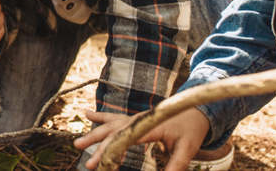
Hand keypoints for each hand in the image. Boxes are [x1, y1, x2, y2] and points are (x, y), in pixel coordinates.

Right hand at [76, 108, 209, 170]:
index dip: (111, 151)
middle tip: (87, 163)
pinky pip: (115, 118)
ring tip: (78, 144)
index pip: (125, 139)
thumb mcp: (188, 148)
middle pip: (113, 133)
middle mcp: (138, 119)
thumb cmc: (192, 128)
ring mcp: (135, 118)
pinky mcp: (135, 119)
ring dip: (94, 134)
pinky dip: (102, 117)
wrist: (197, 109)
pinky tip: (88, 115)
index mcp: (149, 125)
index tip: (102, 165)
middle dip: (98, 148)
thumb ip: (177, 164)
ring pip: (110, 125)